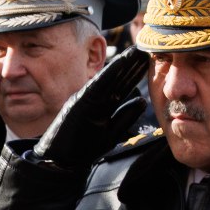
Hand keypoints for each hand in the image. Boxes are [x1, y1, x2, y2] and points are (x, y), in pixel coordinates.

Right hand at [33, 47, 150, 172]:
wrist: (60, 162)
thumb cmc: (82, 150)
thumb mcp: (110, 133)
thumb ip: (124, 116)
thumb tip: (142, 100)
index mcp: (103, 106)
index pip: (122, 86)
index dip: (135, 72)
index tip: (150, 59)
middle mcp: (95, 99)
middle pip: (117, 78)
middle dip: (132, 63)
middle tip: (147, 47)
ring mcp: (86, 99)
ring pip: (109, 78)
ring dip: (123, 63)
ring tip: (137, 49)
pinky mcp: (79, 103)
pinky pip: (96, 85)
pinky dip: (108, 73)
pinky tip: (120, 62)